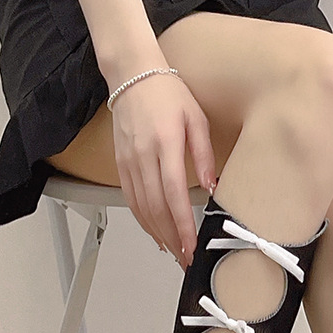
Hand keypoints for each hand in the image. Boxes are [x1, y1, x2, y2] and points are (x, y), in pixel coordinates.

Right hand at [110, 71, 216, 270]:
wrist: (132, 74)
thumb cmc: (167, 93)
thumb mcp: (197, 120)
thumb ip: (205, 155)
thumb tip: (211, 188)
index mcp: (165, 144)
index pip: (173, 194)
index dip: (182, 224)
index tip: (192, 245)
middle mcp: (143, 156)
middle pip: (156, 208)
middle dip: (172, 238)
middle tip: (187, 258)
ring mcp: (129, 161)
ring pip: (142, 208)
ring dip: (158, 235)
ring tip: (175, 253)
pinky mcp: (121, 164)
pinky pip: (131, 199)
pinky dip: (143, 221)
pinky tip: (156, 234)